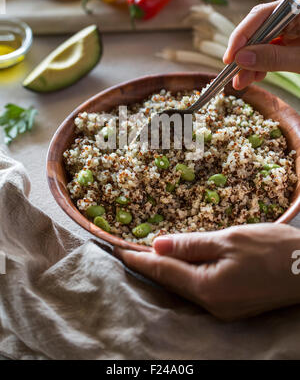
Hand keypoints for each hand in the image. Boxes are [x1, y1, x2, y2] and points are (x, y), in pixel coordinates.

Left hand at [115, 224, 299, 320]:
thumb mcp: (229, 239)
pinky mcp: (234, 305)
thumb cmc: (273, 249)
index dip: (140, 259)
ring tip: (150, 253)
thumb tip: (157, 244)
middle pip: (172, 282)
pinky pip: (200, 289)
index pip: (163, 271)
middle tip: (130, 248)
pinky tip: (181, 263)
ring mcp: (224, 308)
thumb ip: (191, 244)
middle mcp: (212, 305)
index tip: (120, 249)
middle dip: (150, 265)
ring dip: (167, 270)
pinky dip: (186, 274)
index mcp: (207, 287)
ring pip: (185, 286)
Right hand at [223, 0, 299, 89]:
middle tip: (234, 74)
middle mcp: (289, 14)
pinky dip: (260, 63)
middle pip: (257, 28)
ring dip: (249, 62)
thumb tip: (241, 59)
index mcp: (296, 9)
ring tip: (242, 81)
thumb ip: (272, 58)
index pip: (260, 15)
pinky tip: (254, 76)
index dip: (241, 37)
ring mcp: (289, 26)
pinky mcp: (289, 38)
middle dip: (243, 53)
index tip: (230, 58)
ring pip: (260, 40)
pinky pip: (268, 47)